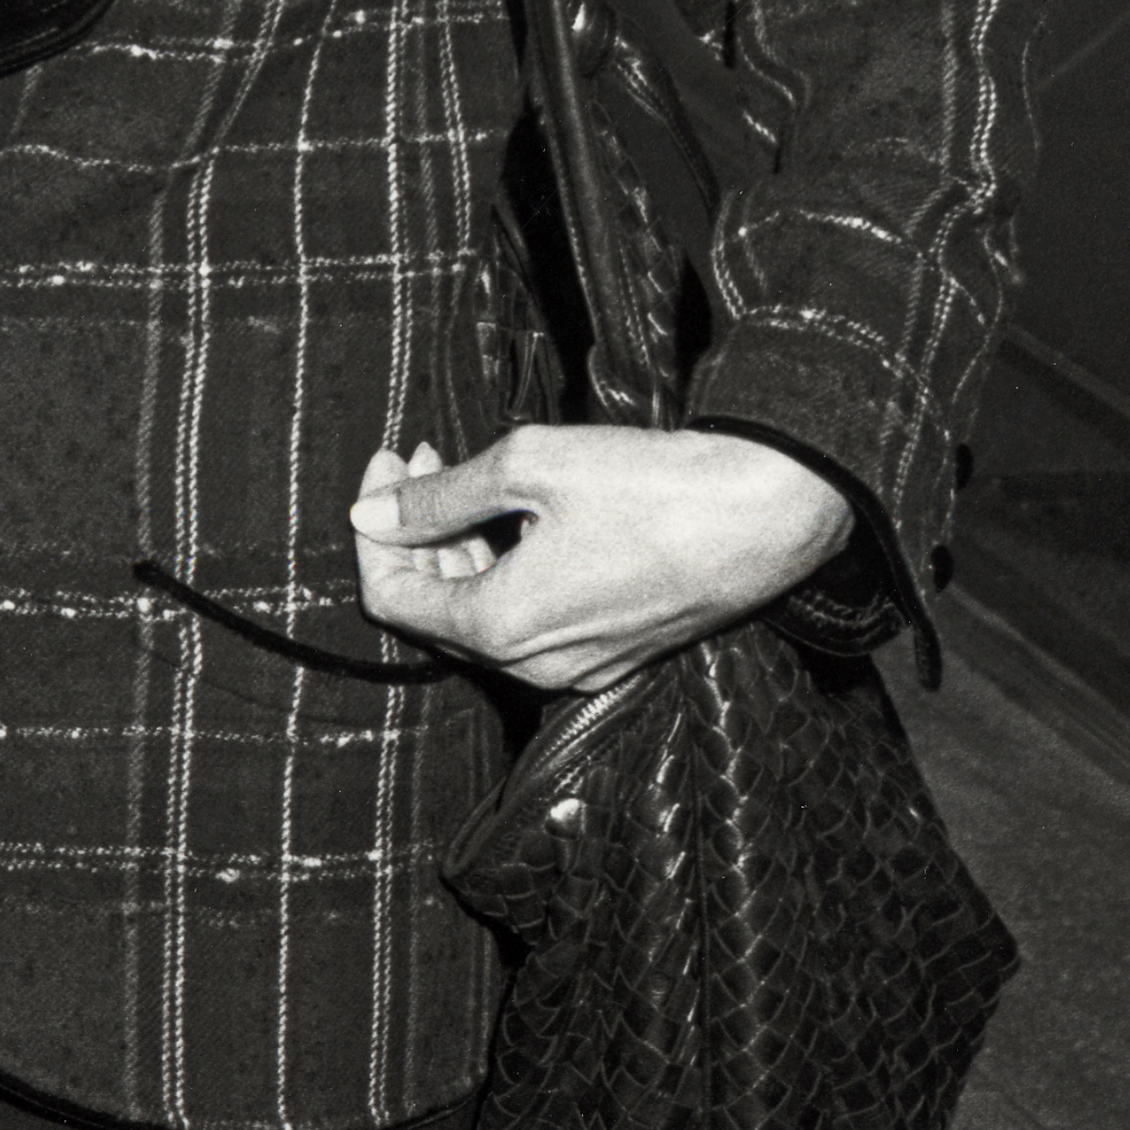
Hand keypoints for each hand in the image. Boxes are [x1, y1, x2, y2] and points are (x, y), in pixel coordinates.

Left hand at [348, 426, 853, 693]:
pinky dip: (509, 573)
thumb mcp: (527, 466)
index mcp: (500, 627)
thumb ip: (438, 496)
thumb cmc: (647, 486)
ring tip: (467, 477)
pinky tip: (521, 519)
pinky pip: (534, 625)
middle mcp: (533, 667)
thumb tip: (368, 511)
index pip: (391, 598)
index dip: (376, 529)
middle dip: (415, 534)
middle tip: (421, 459)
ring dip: (461, 550)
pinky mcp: (615, 657)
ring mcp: (578, 669)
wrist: (761, 515)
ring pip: (485, 618)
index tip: (388, 462)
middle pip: (435, 611)